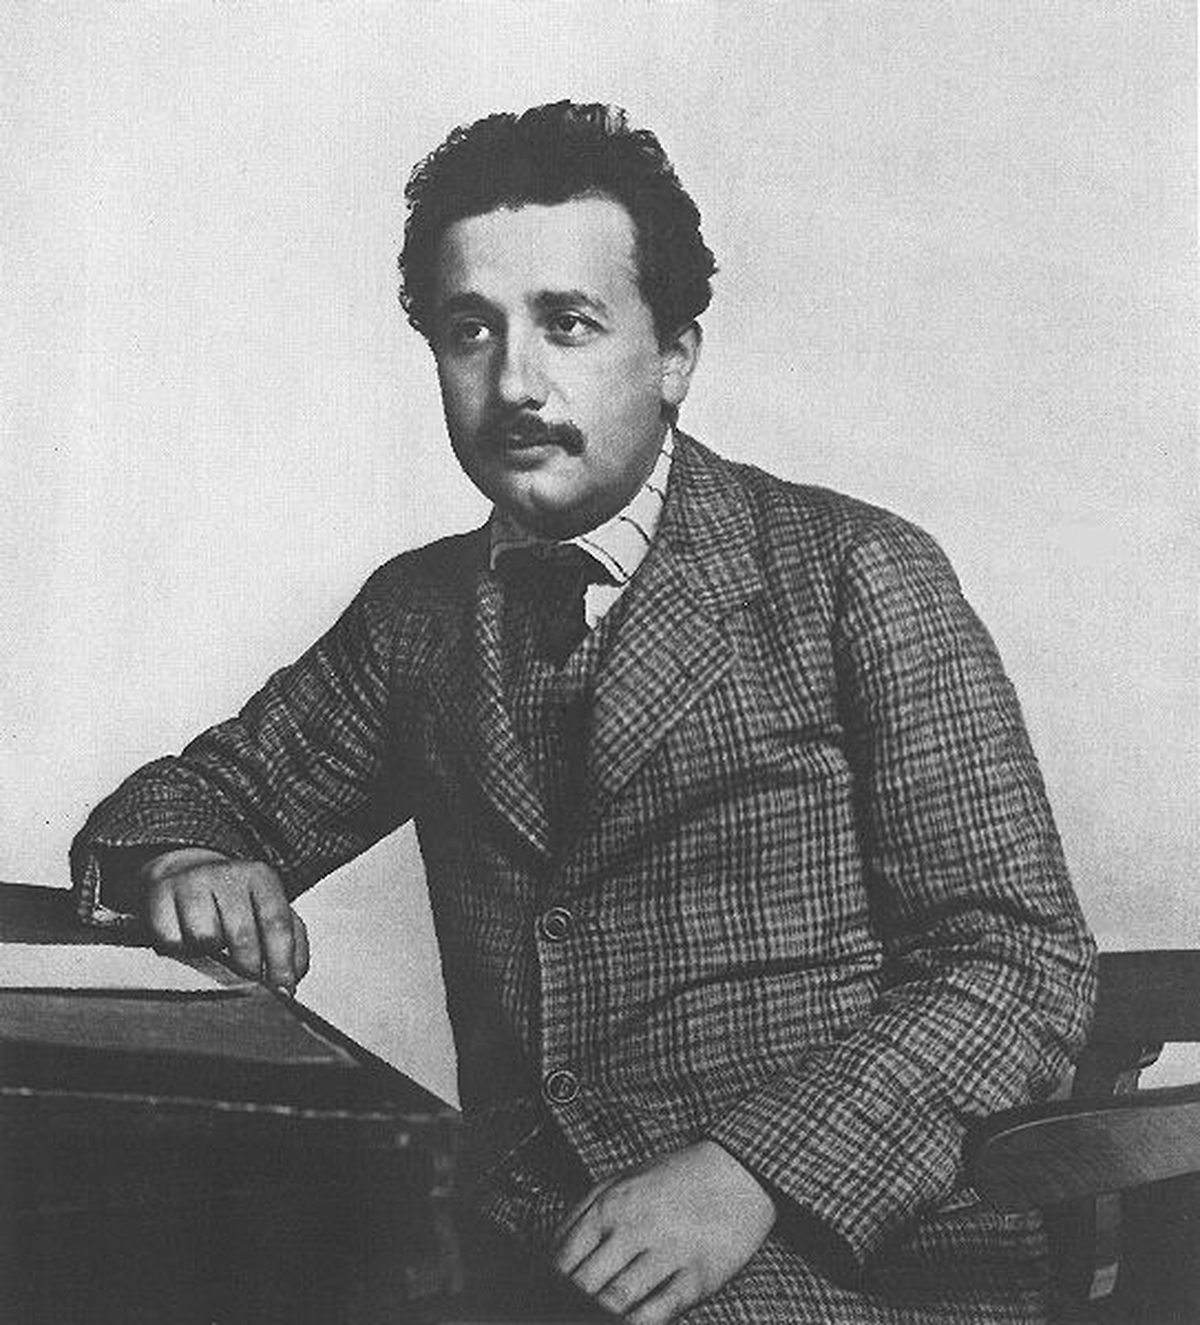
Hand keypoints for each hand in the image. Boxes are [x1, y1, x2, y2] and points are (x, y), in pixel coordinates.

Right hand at [139, 849, 308, 992]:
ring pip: (205, 939)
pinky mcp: (160, 894)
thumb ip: (291, 944)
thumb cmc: (234, 902)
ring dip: (209, 953)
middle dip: (248, 966)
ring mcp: (192, 882)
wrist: (186, 873)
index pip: (277, 923)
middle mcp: (227, 874)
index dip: (281, 961)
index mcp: (261, 877)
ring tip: (211, 944)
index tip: (283, 989)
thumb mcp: (269, 911)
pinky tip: (185, 937)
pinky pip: (172, 941)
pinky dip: (180, 949)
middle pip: (242, 935)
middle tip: (247, 977)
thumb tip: (291, 980)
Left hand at [551, 1140, 775, 1322]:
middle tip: (563, 1311)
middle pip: (587, 1283)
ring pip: (618, 1300)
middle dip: (571, 1303)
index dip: (551, 1284)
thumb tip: (551, 1257)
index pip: (565, 1257)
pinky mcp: (698, 1276)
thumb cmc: (673, 1178)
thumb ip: (582, 1215)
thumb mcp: (621, 1181)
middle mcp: (636, 1227)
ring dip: (600, 1314)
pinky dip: (638, 1324)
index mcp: (612, 1204)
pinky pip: (660, 1311)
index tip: (546, 1297)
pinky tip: (629, 1324)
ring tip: (589, 1319)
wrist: (737, 1170)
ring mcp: (668, 1253)